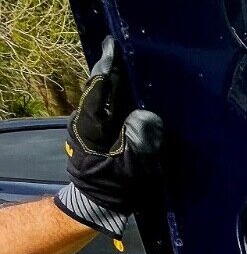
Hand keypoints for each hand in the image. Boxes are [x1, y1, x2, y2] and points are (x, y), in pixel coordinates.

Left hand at [55, 36, 163, 236]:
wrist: (100, 207)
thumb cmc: (112, 189)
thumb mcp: (129, 170)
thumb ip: (139, 142)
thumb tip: (148, 116)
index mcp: (91, 124)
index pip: (99, 88)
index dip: (108, 66)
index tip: (114, 46)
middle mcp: (90, 120)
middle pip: (105, 87)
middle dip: (119, 70)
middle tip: (137, 50)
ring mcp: (97, 125)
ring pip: (112, 97)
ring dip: (127, 83)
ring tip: (146, 67)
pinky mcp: (107, 132)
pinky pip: (119, 108)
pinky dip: (131, 98)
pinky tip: (147, 93)